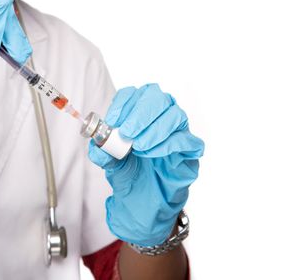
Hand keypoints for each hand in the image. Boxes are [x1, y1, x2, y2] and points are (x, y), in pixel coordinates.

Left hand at [88, 84, 203, 245]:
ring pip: (175, 115)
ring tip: (139, 147)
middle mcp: (161, 113)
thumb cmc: (129, 169)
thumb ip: (101, 150)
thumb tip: (97, 141)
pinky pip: (187, 140)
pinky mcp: (191, 148)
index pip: (133, 93)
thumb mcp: (108, 160)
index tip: (113, 121)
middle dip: (140, 114)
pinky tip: (152, 154)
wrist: (143, 195)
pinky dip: (168, 145)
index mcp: (138, 109)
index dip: (123, 103)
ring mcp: (178, 129)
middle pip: (157, 97)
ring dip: (154, 130)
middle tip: (127, 133)